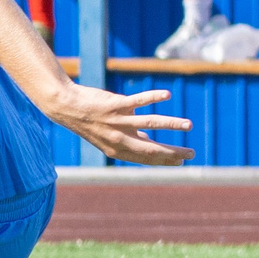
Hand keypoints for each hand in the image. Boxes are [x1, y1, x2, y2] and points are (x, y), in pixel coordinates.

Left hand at [42, 85, 193, 165]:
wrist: (66, 107)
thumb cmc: (90, 121)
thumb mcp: (108, 137)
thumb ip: (130, 140)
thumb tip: (150, 142)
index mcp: (116, 150)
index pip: (146, 158)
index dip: (165, 161)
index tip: (182, 161)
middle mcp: (118, 138)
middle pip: (150, 148)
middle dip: (172, 152)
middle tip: (192, 153)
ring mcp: (117, 122)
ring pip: (149, 124)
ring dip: (171, 124)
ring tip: (189, 125)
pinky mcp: (115, 105)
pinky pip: (138, 101)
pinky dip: (153, 97)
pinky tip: (166, 95)